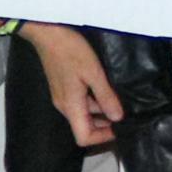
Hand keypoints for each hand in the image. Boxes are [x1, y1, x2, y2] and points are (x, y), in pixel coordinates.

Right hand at [25, 22, 123, 149]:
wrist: (47, 32)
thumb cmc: (70, 51)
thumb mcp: (94, 73)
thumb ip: (106, 97)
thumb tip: (118, 118)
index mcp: (71, 106)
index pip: (84, 138)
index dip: (103, 139)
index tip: (120, 129)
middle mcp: (64, 106)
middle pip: (84, 128)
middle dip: (104, 126)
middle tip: (125, 115)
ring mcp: (61, 96)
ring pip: (83, 114)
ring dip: (100, 112)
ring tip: (118, 100)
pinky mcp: (62, 87)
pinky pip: (79, 103)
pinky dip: (93, 101)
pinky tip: (104, 88)